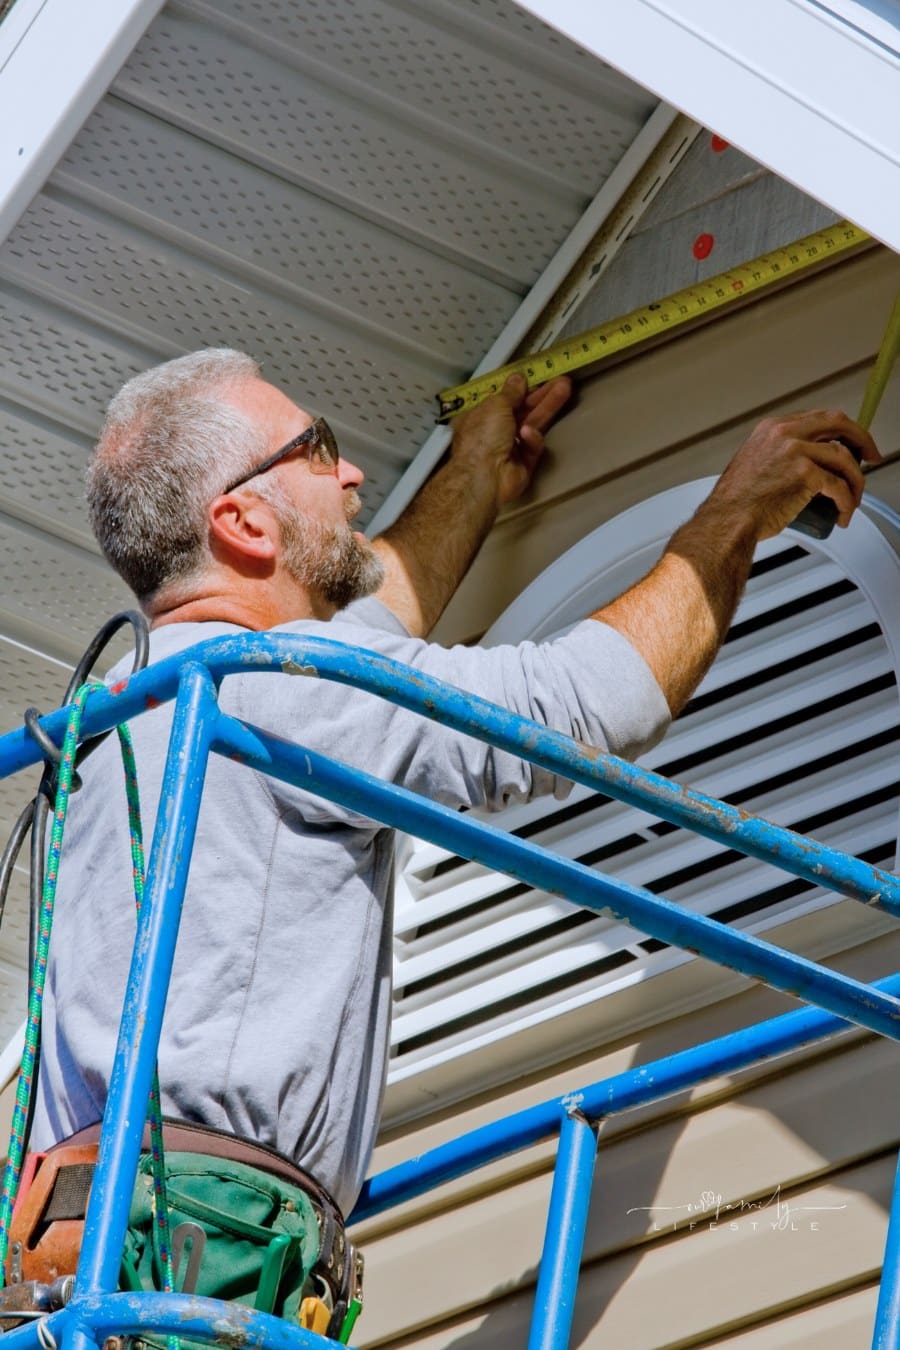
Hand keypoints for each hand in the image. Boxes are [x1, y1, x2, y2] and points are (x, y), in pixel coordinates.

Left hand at [449, 373, 572, 507]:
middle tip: (561, 381)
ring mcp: (509, 448)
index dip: (521, 389)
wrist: (484, 477)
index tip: (538, 378)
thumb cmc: (481, 439)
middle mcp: (493, 432)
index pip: (504, 400)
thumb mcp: (495, 405)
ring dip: (547, 407)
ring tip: (564, 390)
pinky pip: (532, 446)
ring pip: (532, 424)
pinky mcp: (523, 464)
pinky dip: (532, 439)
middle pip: (522, 410)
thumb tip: (517, 379)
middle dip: (542, 395)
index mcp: (479, 417)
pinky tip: (528, 434)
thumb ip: (510, 392)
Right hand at [709, 410, 880, 540]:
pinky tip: (844, 513)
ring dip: (856, 480)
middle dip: (861, 439)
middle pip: (838, 423)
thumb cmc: (737, 502)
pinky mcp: (805, 474)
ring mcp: (796, 451)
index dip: (841, 431)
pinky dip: (848, 502)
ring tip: (853, 499)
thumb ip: (774, 454)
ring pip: (844, 458)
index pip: (819, 418)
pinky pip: (839, 486)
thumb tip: (801, 464)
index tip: (851, 444)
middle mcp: (785, 433)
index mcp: (772, 427)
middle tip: (871, 457)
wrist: (727, 520)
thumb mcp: (753, 462)